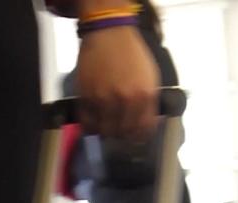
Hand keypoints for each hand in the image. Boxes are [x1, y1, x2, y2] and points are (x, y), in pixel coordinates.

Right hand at [77, 25, 158, 140]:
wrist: (109, 31)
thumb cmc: (130, 52)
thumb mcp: (150, 77)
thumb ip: (149, 102)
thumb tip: (146, 124)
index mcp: (144, 96)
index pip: (143, 131)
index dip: (139, 136)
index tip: (135, 136)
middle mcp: (125, 100)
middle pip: (124, 134)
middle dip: (122, 134)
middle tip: (120, 130)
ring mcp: (104, 99)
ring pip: (106, 131)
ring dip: (106, 131)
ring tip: (107, 125)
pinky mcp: (87, 96)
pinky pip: (88, 123)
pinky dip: (91, 126)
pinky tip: (94, 120)